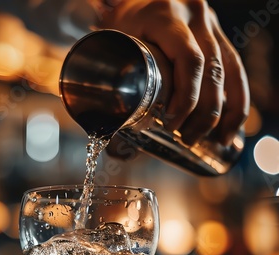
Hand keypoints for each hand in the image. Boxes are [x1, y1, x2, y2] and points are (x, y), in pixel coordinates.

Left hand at [96, 0, 249, 145]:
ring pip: (228, 70)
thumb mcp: (113, 44)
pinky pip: (235, 67)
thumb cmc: (118, 24)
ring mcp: (208, 22)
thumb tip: (121, 144)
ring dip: (223, 111)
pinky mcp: (216, 32)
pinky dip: (237, 99)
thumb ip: (116, 84)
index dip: (185, 98)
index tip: (171, 124)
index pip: (189, 60)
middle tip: (186, 138)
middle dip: (202, 113)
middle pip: (211, 70)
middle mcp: (193, 14)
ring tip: (211, 140)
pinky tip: (231, 124)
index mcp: (164, 15)